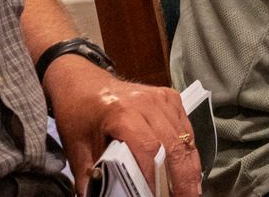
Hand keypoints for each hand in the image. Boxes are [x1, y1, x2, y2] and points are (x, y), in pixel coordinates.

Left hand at [44, 58, 201, 196]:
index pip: (147, 148)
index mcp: (121, 113)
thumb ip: (90, 177)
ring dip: (190, 166)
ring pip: (185, 137)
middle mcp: (147, 103)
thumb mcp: (76, 148)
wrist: (83, 82)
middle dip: (183, 177)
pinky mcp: (171, 98)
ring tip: (192, 191)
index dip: (155, 176)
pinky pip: (186, 128)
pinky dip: (189, 150)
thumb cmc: (79, 115)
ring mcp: (162, 98)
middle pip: (174, 144)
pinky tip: (189, 169)